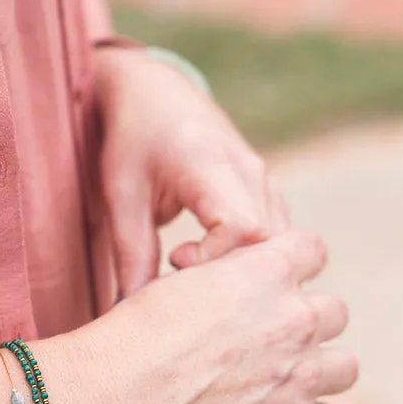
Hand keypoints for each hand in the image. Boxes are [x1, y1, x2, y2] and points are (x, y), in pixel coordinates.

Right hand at [56, 231, 354, 403]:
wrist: (113, 399)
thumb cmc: (134, 336)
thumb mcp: (185, 282)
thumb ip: (231, 278)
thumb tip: (244, 283)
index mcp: (266, 271)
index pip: (312, 251)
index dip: (292, 268)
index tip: (272, 287)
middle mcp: (294, 318)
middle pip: (334, 312)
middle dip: (305, 322)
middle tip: (266, 340)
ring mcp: (299, 375)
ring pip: (344, 366)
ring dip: (316, 370)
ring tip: (276, 381)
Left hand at [93, 45, 289, 295]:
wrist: (154, 92)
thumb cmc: (133, 141)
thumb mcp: (121, 195)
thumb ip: (131, 254)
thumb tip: (129, 312)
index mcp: (211, 164)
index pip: (243, 228)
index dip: (215, 259)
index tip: (175, 260)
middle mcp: (250, 170)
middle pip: (272, 242)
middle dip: (234, 274)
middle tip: (187, 280)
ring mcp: (264, 178)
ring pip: (281, 242)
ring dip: (244, 267)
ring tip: (195, 269)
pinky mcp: (267, 189)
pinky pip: (276, 234)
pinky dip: (250, 256)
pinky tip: (211, 261)